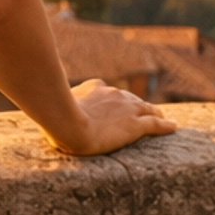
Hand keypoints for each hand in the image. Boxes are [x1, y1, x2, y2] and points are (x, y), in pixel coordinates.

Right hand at [51, 78, 177, 156]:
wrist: (67, 124)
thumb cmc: (55, 116)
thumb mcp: (54, 105)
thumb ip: (55, 103)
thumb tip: (40, 101)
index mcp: (95, 88)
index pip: (108, 91)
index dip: (114, 98)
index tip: (115, 103)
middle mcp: (113, 94)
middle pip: (131, 99)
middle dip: (137, 105)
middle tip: (144, 111)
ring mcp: (126, 109)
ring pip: (147, 109)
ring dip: (155, 113)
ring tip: (163, 117)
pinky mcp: (135, 126)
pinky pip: (155, 124)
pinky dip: (166, 125)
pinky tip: (173, 127)